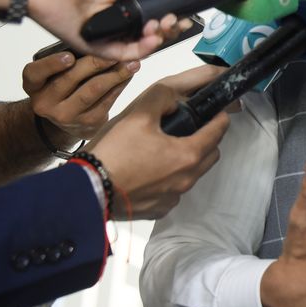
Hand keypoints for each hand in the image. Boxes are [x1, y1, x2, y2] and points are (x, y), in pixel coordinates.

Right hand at [23, 53, 139, 139]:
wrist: (67, 120)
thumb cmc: (63, 87)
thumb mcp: (54, 74)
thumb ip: (67, 59)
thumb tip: (98, 43)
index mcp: (34, 86)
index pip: (34, 73)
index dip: (51, 64)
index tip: (69, 56)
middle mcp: (45, 102)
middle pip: (71, 78)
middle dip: (97, 62)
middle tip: (116, 51)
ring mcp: (66, 115)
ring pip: (93, 90)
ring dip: (116, 74)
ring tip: (132, 62)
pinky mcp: (88, 122)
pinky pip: (107, 100)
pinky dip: (120, 84)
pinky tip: (129, 74)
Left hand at [28, 0, 188, 60]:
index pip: (150, 7)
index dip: (167, 10)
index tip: (181, 10)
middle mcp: (113, 14)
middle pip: (147, 28)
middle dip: (166, 26)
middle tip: (173, 21)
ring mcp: (103, 30)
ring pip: (137, 43)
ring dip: (155, 39)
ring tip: (162, 28)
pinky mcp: (91, 43)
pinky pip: (117, 53)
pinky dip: (137, 52)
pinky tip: (150, 42)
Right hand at [85, 64, 228, 219]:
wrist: (87, 191)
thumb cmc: (114, 153)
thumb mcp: (138, 115)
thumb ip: (162, 98)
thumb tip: (176, 97)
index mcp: (188, 154)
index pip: (219, 131)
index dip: (218, 116)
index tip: (213, 110)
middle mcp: (186, 179)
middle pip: (211, 153)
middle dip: (206, 138)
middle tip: (189, 126)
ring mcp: (173, 197)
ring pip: (193, 173)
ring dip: (187, 159)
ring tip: (164, 147)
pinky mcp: (159, 209)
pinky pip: (174, 190)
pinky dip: (170, 178)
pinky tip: (150, 169)